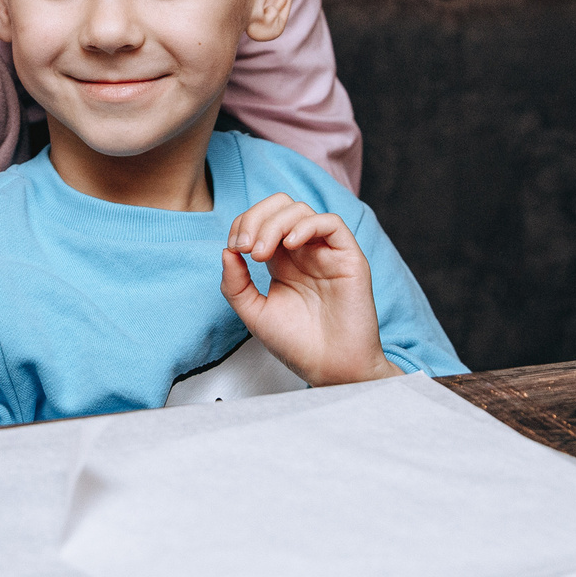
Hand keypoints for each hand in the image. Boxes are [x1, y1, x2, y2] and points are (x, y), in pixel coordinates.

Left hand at [220, 193, 398, 386]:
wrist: (330, 369)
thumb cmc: (297, 344)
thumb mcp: (254, 313)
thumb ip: (235, 284)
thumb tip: (226, 251)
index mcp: (282, 260)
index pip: (261, 221)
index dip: (243, 225)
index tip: (235, 249)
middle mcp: (304, 251)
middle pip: (280, 207)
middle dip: (255, 218)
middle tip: (246, 247)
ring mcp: (326, 253)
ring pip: (301, 210)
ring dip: (274, 224)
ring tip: (262, 253)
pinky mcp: (348, 258)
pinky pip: (331, 223)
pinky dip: (307, 225)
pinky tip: (291, 244)